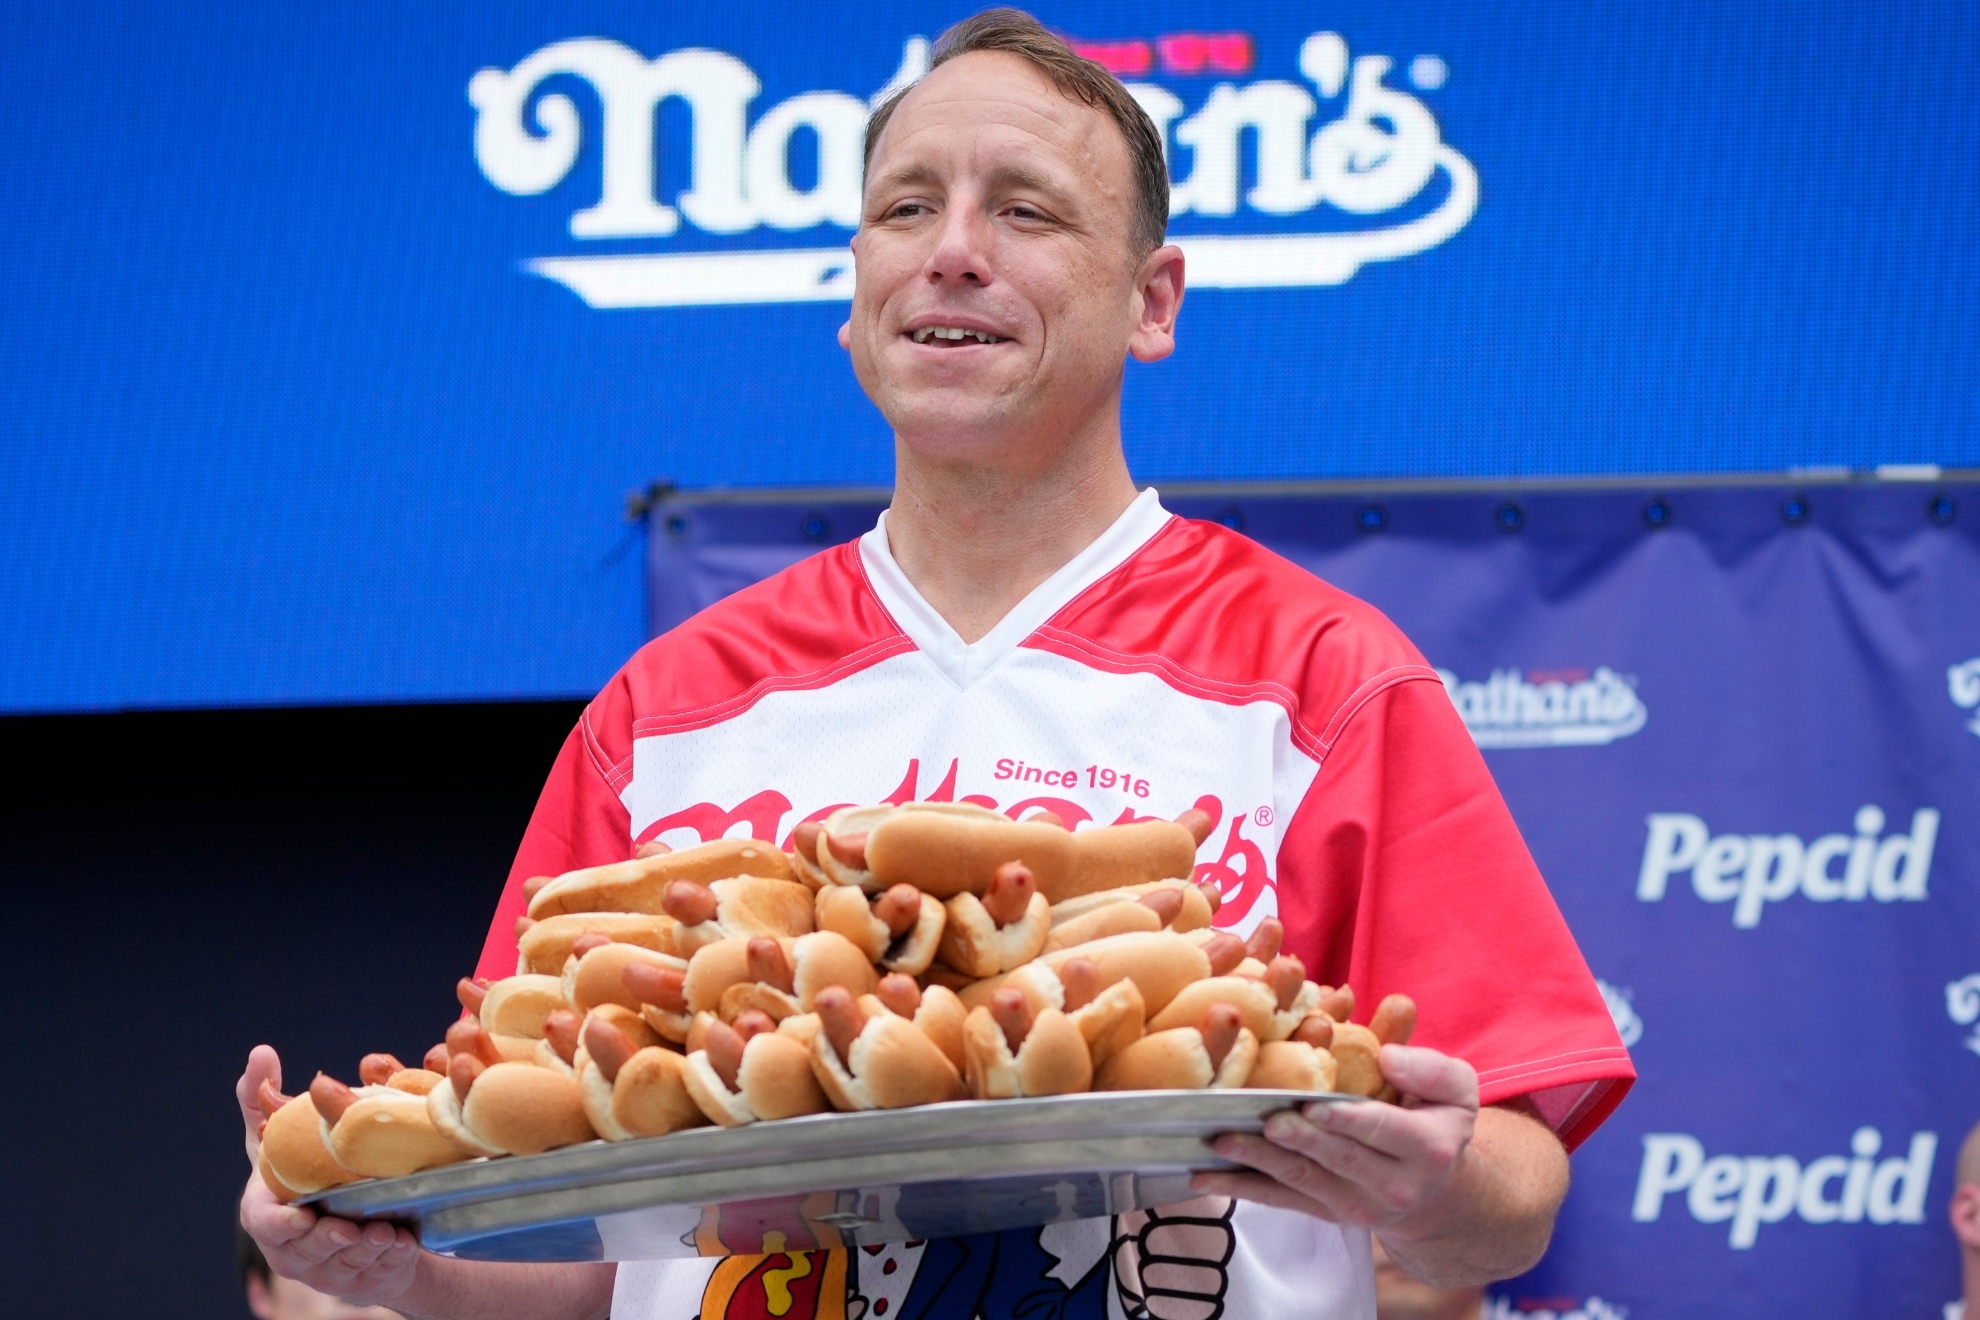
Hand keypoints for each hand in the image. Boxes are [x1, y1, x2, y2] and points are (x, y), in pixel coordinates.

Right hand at [236, 1046, 423, 1308]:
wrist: (345, 1213)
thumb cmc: (305, 1168)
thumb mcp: (283, 1134)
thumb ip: (263, 1099)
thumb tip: (260, 1052)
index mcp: (268, 1214)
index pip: (265, 1224)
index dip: (280, 1225)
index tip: (301, 1216)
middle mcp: (292, 1248)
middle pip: (308, 1250)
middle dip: (330, 1241)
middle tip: (354, 1229)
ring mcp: (326, 1270)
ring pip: (344, 1266)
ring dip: (365, 1251)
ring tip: (386, 1234)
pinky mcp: (361, 1280)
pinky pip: (375, 1274)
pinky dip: (388, 1260)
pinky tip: (403, 1243)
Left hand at [1190, 1043, 1477, 1232]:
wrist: (1434, 1187)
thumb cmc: (1435, 1120)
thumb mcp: (1455, 1089)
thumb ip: (1429, 1069)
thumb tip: (1388, 1057)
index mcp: (1426, 1147)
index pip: (1383, 1130)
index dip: (1347, 1120)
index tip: (1314, 1105)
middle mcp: (1392, 1185)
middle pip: (1338, 1159)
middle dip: (1299, 1141)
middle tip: (1267, 1121)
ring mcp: (1355, 1204)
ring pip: (1303, 1181)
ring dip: (1259, 1162)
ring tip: (1223, 1141)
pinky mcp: (1326, 1213)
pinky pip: (1281, 1200)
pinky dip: (1241, 1188)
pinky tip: (1205, 1175)